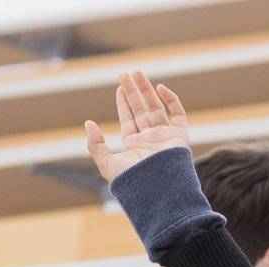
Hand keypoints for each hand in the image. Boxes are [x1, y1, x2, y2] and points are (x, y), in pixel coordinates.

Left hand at [85, 69, 190, 186]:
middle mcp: (150, 140)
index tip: (119, 86)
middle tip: (125, 73)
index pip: (129, 119)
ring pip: (156, 108)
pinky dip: (171, 101)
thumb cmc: (133, 181)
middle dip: (133, 92)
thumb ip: (95, 145)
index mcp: (134, 146)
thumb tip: (88, 124)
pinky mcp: (179, 137)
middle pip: (141, 110)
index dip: (124, 102)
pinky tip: (160, 88)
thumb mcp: (107, 165)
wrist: (159, 191)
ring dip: (147, 90)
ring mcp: (165, 137)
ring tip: (137, 73)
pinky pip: (178, 115)